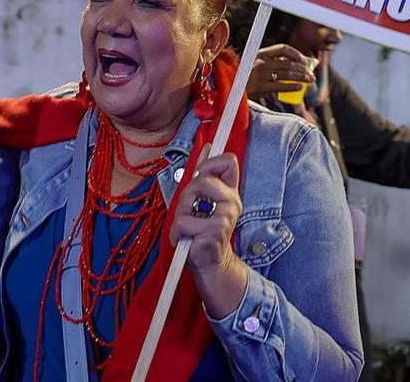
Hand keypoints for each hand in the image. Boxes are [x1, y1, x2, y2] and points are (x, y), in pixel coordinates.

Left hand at [170, 151, 248, 317]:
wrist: (209, 263)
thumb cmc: (202, 230)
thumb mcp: (202, 199)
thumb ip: (204, 174)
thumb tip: (206, 146)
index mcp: (230, 192)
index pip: (229, 161)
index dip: (210, 162)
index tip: (200, 173)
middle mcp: (232, 203)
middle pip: (203, 180)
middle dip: (186, 195)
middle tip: (189, 211)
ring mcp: (225, 218)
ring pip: (188, 201)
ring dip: (180, 215)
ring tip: (188, 228)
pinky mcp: (213, 233)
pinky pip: (182, 223)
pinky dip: (177, 233)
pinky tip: (186, 240)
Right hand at [245, 44, 316, 100]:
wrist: (232, 88)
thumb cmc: (248, 76)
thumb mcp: (257, 64)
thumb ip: (274, 62)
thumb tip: (299, 63)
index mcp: (261, 54)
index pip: (283, 49)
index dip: (296, 54)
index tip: (305, 60)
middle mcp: (261, 62)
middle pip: (288, 63)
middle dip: (303, 69)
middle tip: (311, 74)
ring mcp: (261, 75)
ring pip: (287, 74)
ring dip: (301, 77)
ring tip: (309, 80)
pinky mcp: (261, 87)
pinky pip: (281, 86)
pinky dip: (292, 86)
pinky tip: (299, 87)